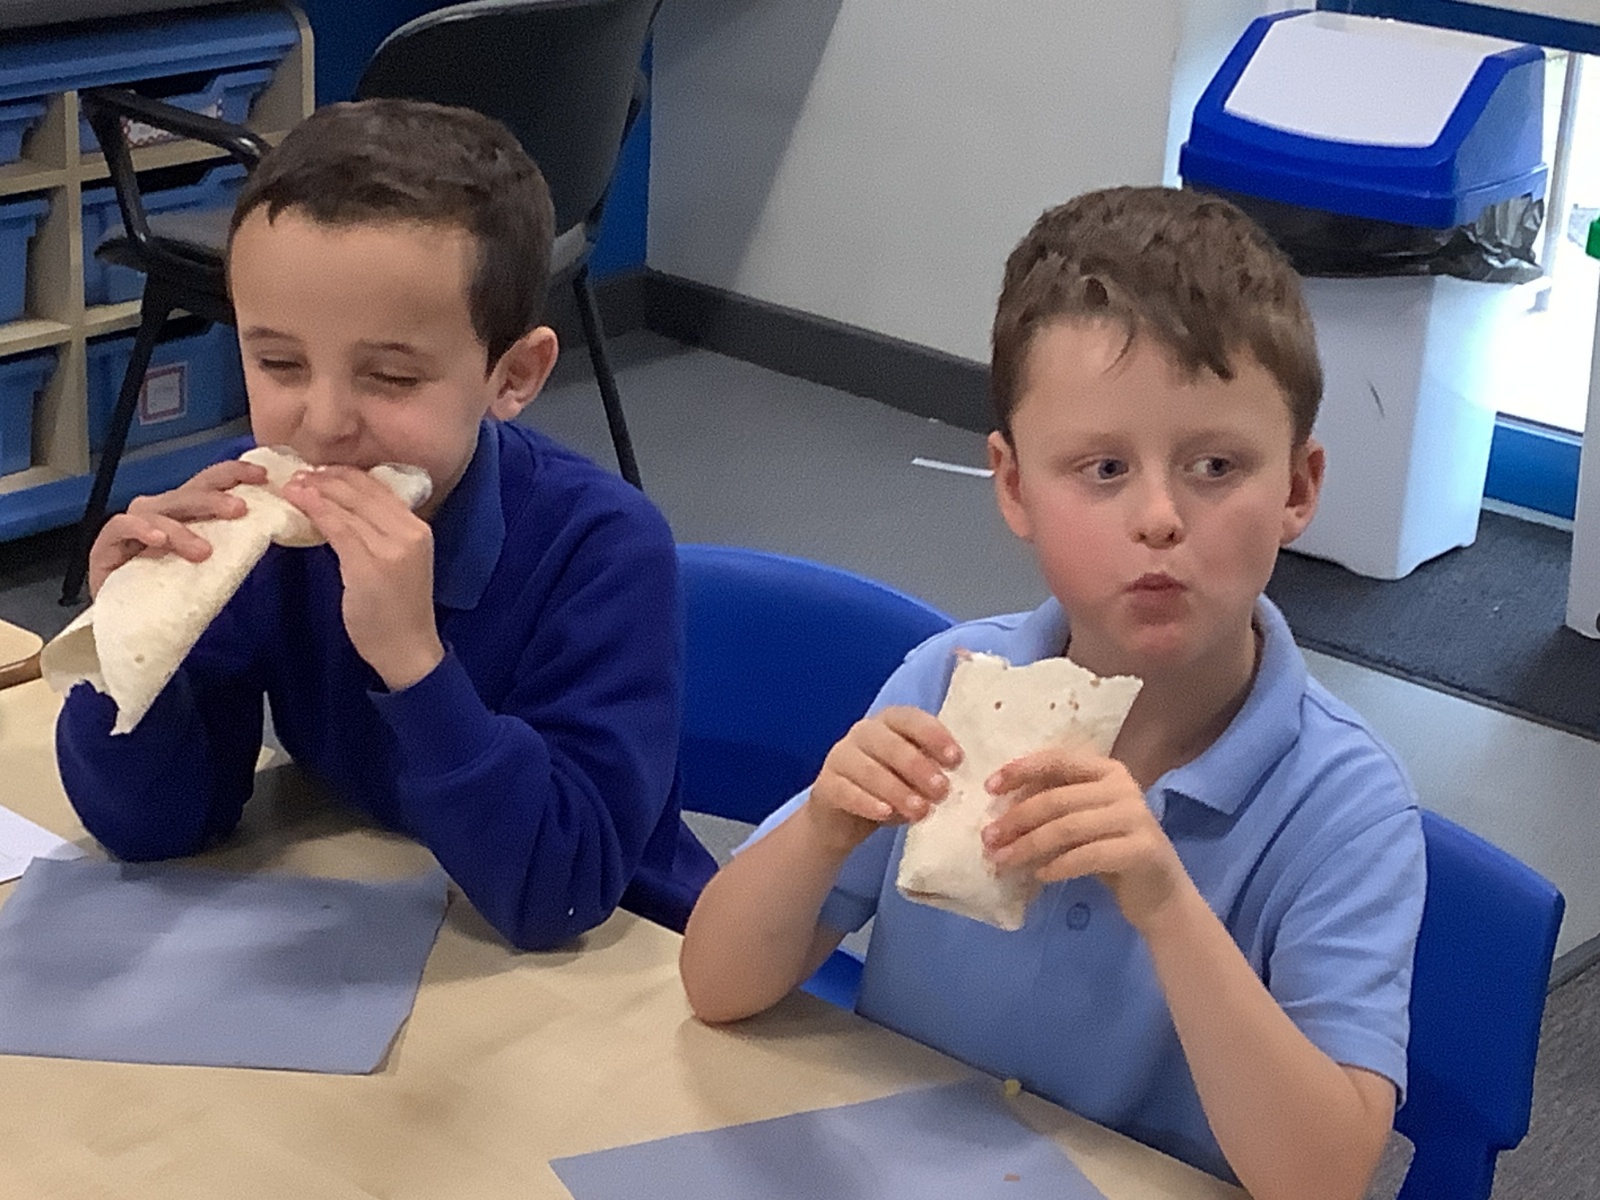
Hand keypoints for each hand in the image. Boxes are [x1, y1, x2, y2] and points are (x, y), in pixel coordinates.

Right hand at [87, 459, 268, 598]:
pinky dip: (141, 529)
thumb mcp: (211, 567)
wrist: (134, 627)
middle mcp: (161, 512)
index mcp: (187, 512)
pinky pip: (122, 526)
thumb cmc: (175, 594)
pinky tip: (158, 539)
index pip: (209, 481)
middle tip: (239, 510)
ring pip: (159, 511)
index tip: (262, 476)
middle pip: (188, 492)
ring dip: (183, 529)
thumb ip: (232, 545)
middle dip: (215, 498)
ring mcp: (133, 526)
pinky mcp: (107, 545)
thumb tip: (269, 528)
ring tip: (203, 551)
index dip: (234, 473)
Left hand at [281, 466, 442, 689]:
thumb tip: (344, 511)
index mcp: (418, 529)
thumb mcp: (399, 562)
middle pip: (364, 491)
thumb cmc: (398, 610)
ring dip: (316, 489)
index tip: (322, 470)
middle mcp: (409, 532)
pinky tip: (298, 501)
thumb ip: (380, 536)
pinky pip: (338, 527)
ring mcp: (391, 548)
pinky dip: (316, 510)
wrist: (408, 648)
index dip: (348, 475)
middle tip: (300, 472)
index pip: (380, 489)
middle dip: (329, 477)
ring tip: (292, 483)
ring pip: (349, 506)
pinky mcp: (369, 565)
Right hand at [804, 706, 961, 854]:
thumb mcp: (912, 778)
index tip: (956, 760)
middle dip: (919, 768)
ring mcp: (841, 756)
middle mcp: (863, 733)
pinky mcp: (826, 784)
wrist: (842, 818)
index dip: (934, 736)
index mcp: (889, 723)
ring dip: (898, 790)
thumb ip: (930, 772)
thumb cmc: (887, 789)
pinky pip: (847, 791)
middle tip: (942, 791)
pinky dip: (868, 802)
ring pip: (869, 769)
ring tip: (920, 811)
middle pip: (890, 744)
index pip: (911, 719)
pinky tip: (886, 814)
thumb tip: (953, 782)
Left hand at [981, 749, 1188, 932]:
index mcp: (1107, 771)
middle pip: (1057, 798)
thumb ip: (1053, 808)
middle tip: (988, 839)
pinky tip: (1039, 876)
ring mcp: (1136, 817)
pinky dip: (1058, 865)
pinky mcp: (1142, 849)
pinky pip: (1088, 855)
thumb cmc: (1111, 853)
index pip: (1058, 760)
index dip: (1021, 770)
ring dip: (1029, 845)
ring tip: (1002, 861)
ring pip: (1068, 827)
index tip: (989, 788)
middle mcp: (1124, 787)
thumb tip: (1000, 809)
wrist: (1159, 896)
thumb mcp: (1081, 823)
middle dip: (1016, 819)